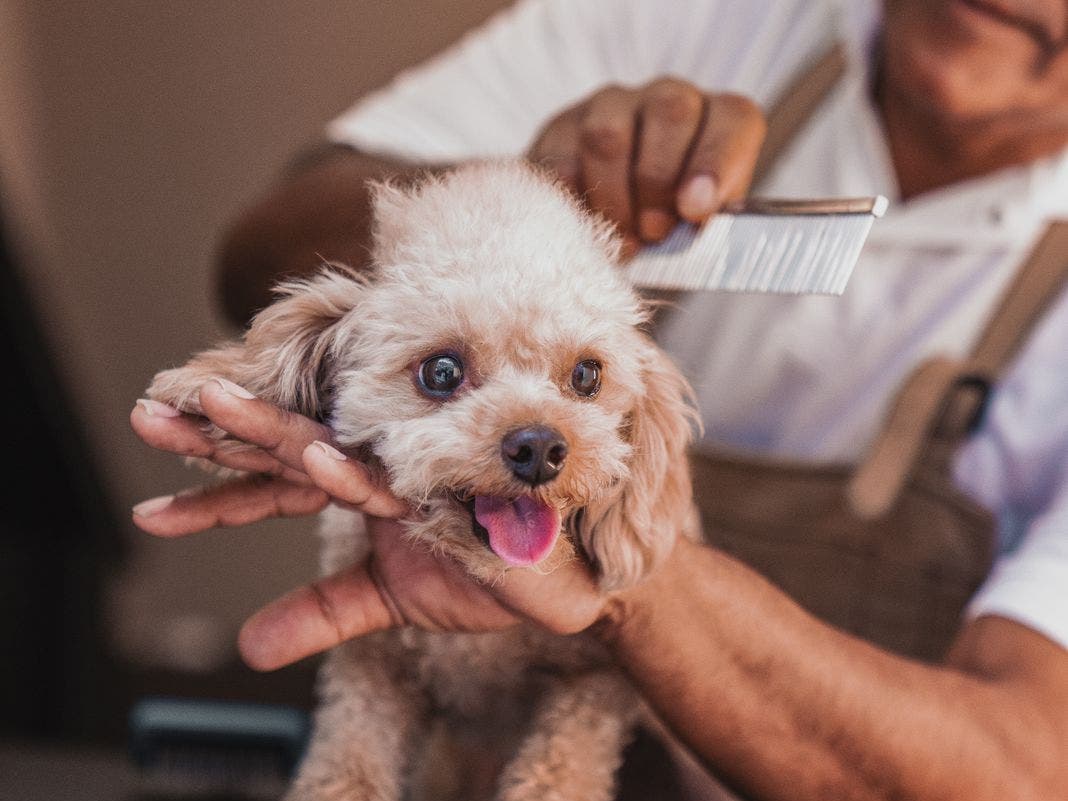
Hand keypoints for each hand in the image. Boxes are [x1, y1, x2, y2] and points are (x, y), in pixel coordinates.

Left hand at [130, 382, 607, 669]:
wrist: (556, 581)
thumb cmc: (480, 571)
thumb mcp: (386, 599)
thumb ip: (320, 611)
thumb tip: (247, 648)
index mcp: (362, 480)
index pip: (276, 471)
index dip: (216, 471)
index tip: (152, 489)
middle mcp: (381, 463)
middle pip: (287, 441)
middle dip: (218, 430)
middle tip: (149, 413)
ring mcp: (414, 470)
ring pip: (333, 445)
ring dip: (269, 428)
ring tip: (209, 405)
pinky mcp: (453, 490)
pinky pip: (398, 482)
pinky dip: (354, 471)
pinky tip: (313, 460)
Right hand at [528, 79, 766, 254]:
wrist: (606, 230)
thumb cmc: (666, 229)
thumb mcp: (699, 230)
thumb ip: (705, 223)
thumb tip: (694, 218)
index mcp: (718, 119)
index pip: (732, 121)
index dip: (714, 163)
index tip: (694, 210)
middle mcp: (669, 98)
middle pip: (670, 111)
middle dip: (658, 181)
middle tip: (653, 231)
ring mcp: (611, 107)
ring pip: (608, 135)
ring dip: (614, 197)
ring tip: (621, 240)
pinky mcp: (561, 129)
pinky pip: (563, 161)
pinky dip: (575, 203)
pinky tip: (586, 228)